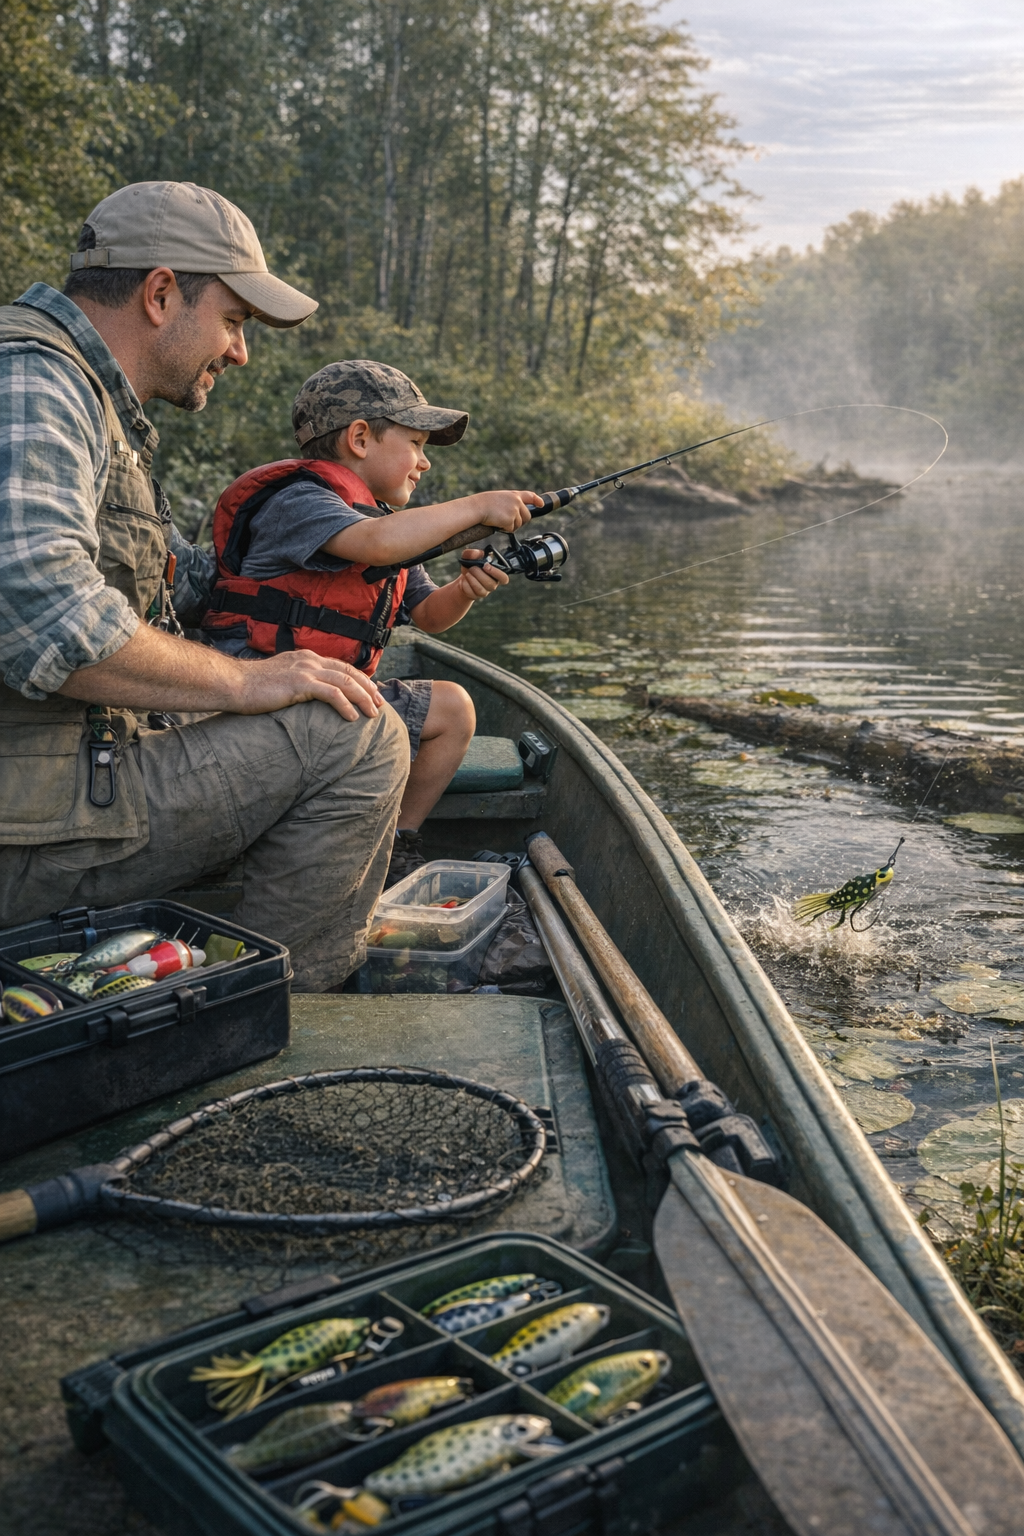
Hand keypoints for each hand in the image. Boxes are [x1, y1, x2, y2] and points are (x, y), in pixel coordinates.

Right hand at [234, 650, 384, 721]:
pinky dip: (345, 706)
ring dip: (362, 698)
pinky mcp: (300, 684)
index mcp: (306, 658)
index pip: (341, 666)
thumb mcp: (281, 680)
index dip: (360, 679)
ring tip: (372, 714)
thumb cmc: (253, 687)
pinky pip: (332, 694)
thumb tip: (309, 695)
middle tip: (380, 705)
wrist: (235, 684)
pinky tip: (352, 718)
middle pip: (348, 673)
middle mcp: (309, 661)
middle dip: (368, 689)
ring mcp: (305, 671)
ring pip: (345, 683)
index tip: (372, 693)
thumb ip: (297, 682)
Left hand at [457, 552, 509, 601]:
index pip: (504, 578)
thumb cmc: (472, 566)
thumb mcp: (470, 556)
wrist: (463, 576)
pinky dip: (466, 585)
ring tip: (468, 573)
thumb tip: (477, 553)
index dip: (496, 573)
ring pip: (481, 590)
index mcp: (496, 574)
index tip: (485, 566)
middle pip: (491, 584)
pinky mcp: (476, 596)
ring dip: (472, 580)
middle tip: (472, 568)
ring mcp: (485, 592)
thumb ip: (473, 553)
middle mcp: (492, 584)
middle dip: (479, 574)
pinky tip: (464, 580)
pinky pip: (472, 593)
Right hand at [474, 490, 542, 531]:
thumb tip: (514, 512)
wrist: (477, 508)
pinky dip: (504, 529)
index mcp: (513, 495)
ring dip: (510, 526)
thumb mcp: (499, 498)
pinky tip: (497, 523)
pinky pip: (511, 529)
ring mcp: (514, 511)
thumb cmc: (483, 504)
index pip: (529, 496)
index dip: (536, 500)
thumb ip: (509, 502)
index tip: (541, 503)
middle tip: (508, 521)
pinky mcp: (510, 520)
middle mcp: (516, 502)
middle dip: (520, 521)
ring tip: (499, 520)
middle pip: (527, 516)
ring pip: (519, 524)